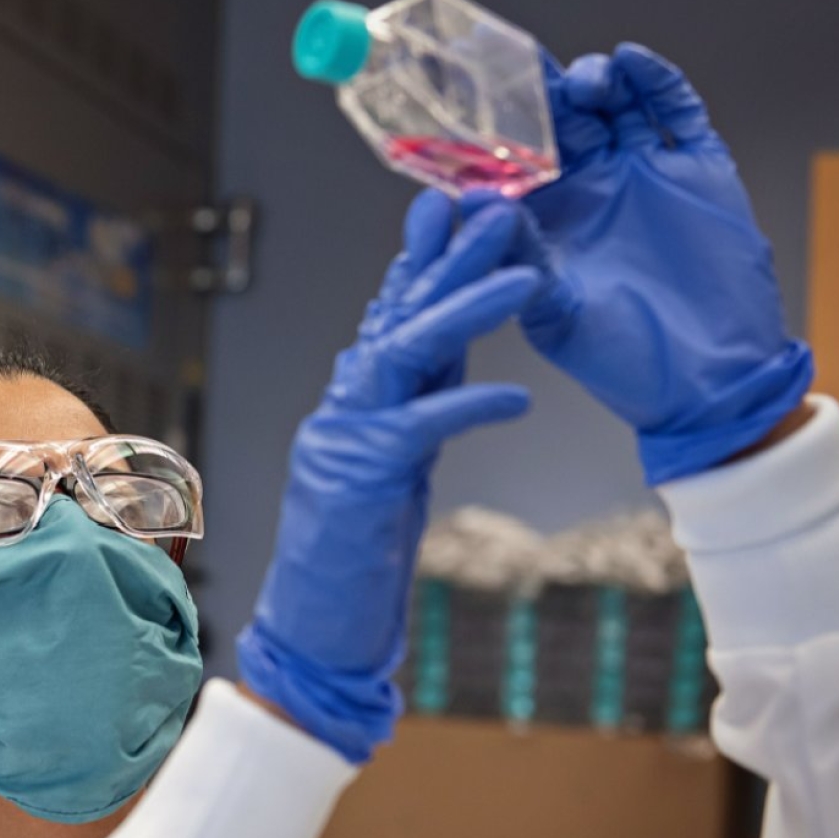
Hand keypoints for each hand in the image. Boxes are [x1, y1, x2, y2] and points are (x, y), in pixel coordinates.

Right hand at [237, 192, 534, 762]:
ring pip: (404, 351)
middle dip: (449, 258)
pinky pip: (421, 426)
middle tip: (494, 204)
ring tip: (525, 275)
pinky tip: (518, 397)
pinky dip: (470, 403)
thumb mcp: (394, 473)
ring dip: (464, 308)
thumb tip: (448, 364)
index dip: (420, 261)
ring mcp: (345, 441)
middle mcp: (343, 411)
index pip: (390, 318)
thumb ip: (413, 414)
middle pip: (398, 316)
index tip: (450, 206)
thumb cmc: (355, 562)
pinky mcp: (360, 480)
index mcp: (353, 407)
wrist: (313, 633)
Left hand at [507, 43, 811, 484]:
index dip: (493, 135)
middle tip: (530, 80)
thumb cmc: (621, 360)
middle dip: (543, 96)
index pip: (510, 164)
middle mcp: (589, 193)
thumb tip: (474, 203)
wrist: (705, 381)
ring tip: (583, 82)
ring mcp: (642, 176)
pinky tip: (632, 65)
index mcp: (544, 223)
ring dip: (595, 82)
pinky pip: (676, 113)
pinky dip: (656, 83)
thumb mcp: (553, 310)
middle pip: (559, 123)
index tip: (473, 110)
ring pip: (613, 108)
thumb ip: (518, 256)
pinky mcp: (695, 171)